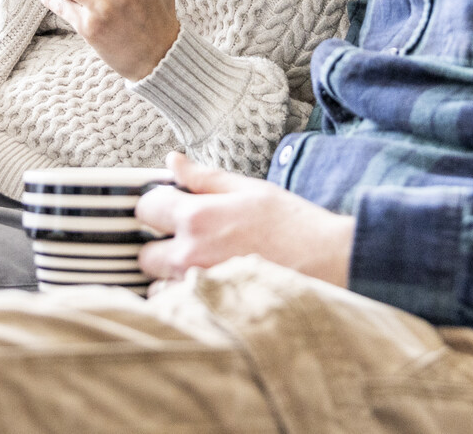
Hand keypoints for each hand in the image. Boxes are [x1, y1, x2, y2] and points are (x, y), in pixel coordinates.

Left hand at [135, 151, 354, 287]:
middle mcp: (190, 254)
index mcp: (197, 217)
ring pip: (157, 285)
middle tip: (188, 241)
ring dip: (170, 277)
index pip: (144, 208)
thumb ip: (204, 177)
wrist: (328, 263)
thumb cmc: (293, 224)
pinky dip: (183, 299)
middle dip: (159, 245)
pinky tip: (206, 287)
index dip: (156, 205)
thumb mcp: (249, 188)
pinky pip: (176, 309)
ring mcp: (197, 287)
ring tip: (200, 268)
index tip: (170, 208)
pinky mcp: (209, 311)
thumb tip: (172, 161)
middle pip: (144, 253)